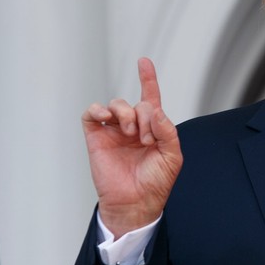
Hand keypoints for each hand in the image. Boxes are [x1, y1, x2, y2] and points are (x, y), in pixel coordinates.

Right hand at [82, 57, 182, 236]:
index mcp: (151, 128)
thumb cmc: (155, 182)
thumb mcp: (172, 156)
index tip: (143, 62)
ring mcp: (113, 131)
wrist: (136, 203)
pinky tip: (107, 118)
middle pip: (136, 103)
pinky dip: (98, 110)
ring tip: (132, 133)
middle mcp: (132, 126)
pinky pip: (92, 114)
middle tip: (147, 139)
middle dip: (144, 116)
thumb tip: (155, 111)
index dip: (147, 78)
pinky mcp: (96, 138)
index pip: (149, 97)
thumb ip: (168, 131)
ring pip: (116, 104)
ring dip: (126, 114)